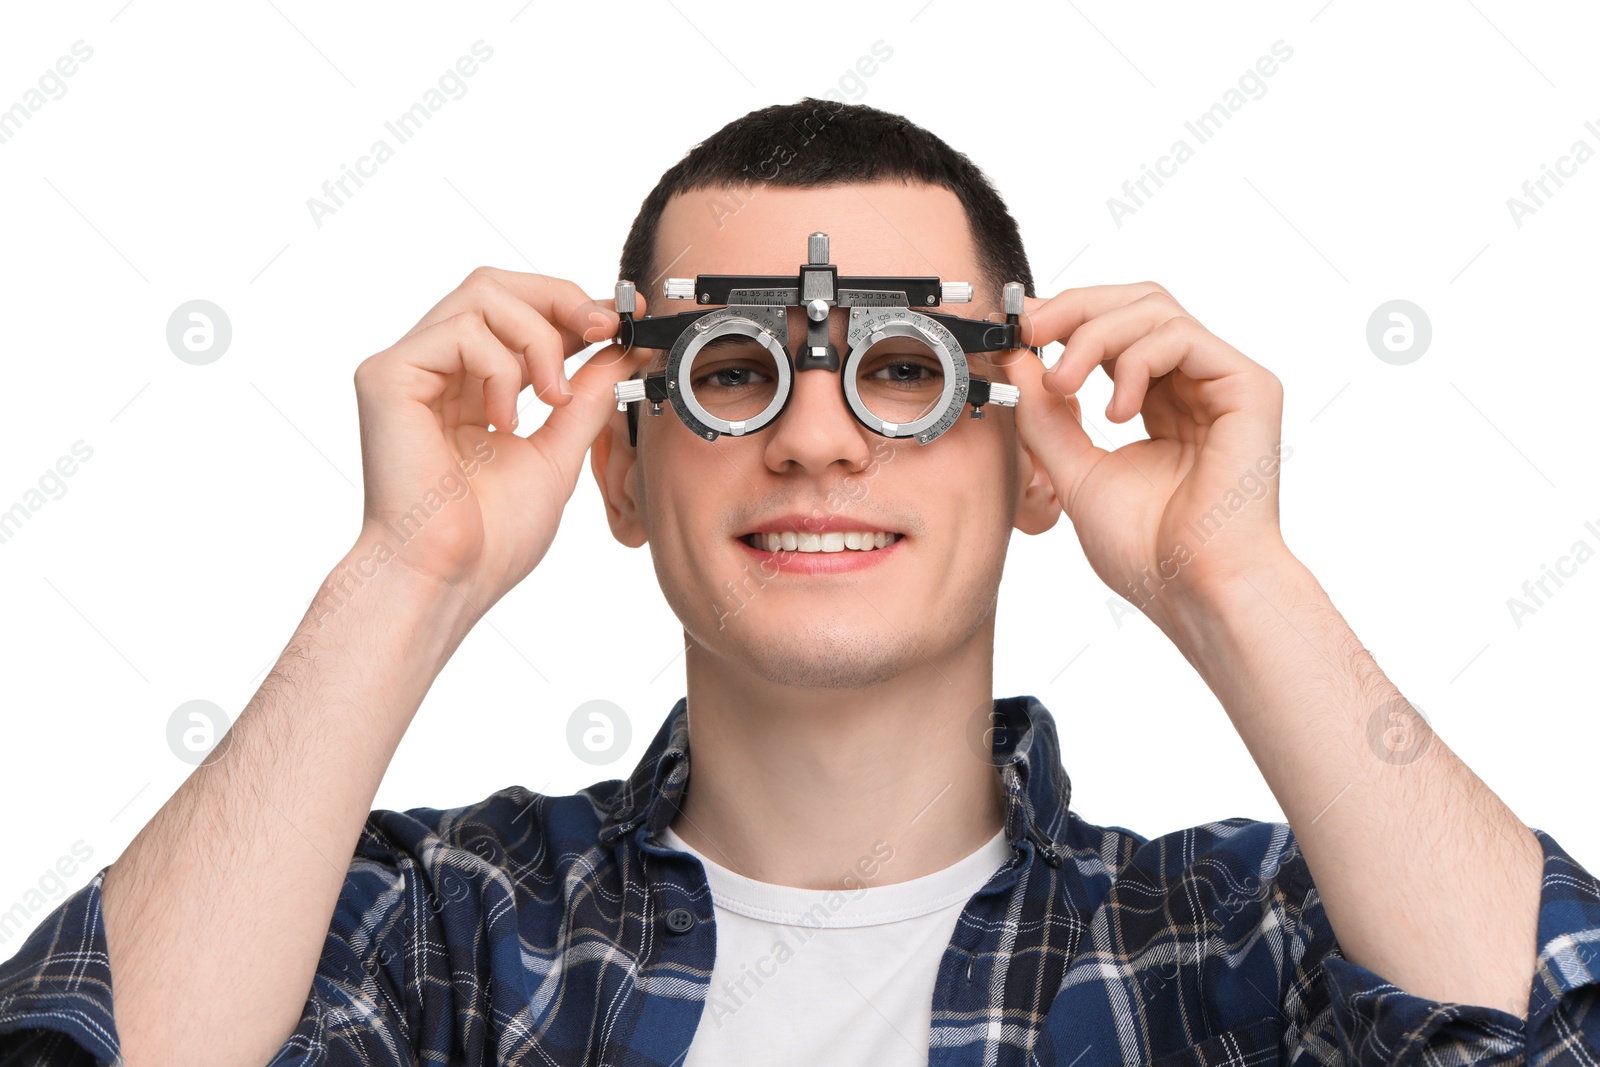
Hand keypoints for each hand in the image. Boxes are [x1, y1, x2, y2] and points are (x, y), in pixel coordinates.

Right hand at [351, 266, 649, 608]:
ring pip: (482, 294)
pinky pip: (460, 331)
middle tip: (602, 332)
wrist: (452, 576)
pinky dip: (500, 367)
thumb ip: (586, 396)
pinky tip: (503, 421)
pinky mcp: (387, 376)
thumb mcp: (559, 451)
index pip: (518, 313)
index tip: (622, 319)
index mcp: (470, 385)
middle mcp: (435, 368)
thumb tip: (622, 350)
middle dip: (561, 300)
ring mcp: (408, 368)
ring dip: (538, 339)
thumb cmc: (492, 536)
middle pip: (496, 284)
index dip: (571, 306)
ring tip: (552, 398)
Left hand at [1002, 282, 1289, 621]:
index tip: (1021, 327)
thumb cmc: (1147, 549)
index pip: (1116, 329)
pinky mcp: (1249, 387)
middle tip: (1032, 331)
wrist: (1191, 588)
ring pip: (1155, 310)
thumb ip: (1046, 414)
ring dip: (1094, 337)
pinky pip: (1183, 336)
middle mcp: (1194, 385)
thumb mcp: (1074, 469)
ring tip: (1064, 385)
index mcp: (1158, 402)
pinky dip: (1135, 361)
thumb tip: (1017, 360)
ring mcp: (1223, 383)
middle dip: (1075, 309)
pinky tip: (1117, 412)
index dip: (1068, 317)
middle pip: (1137, 303)